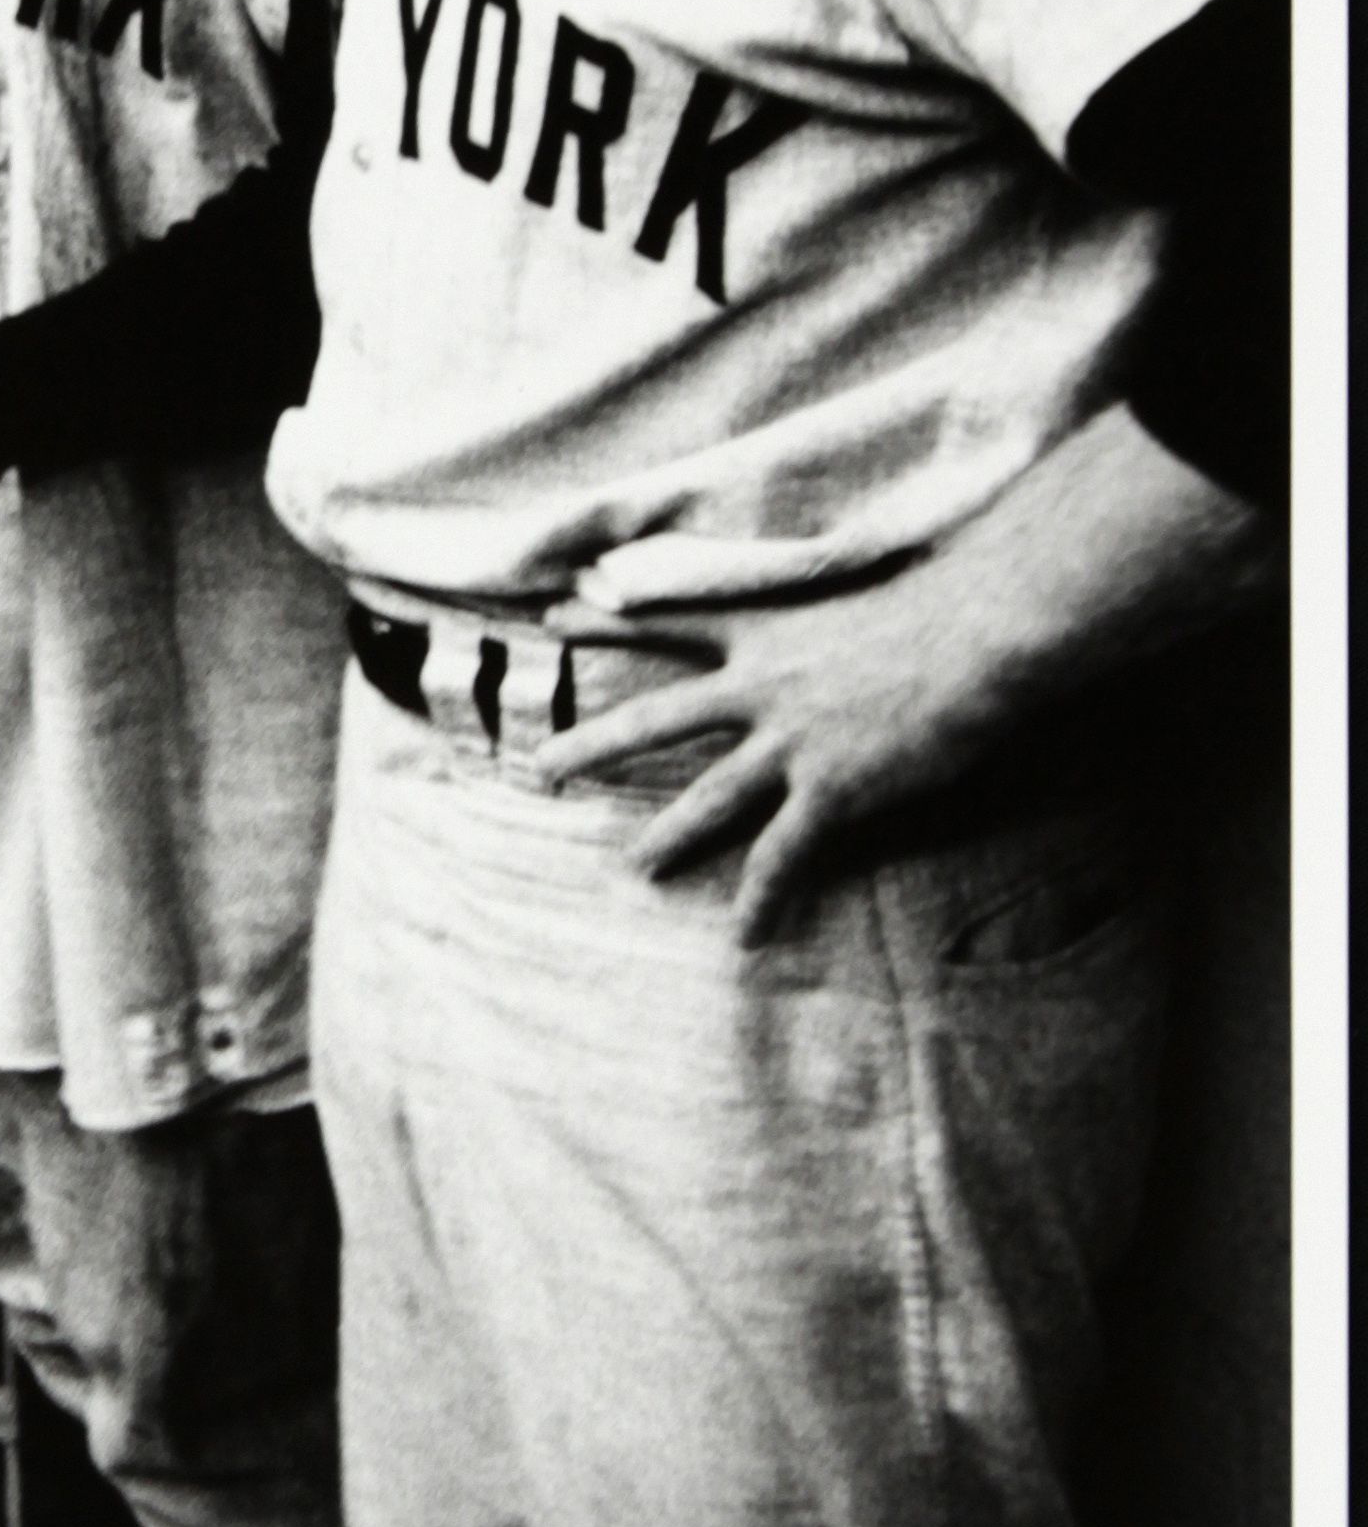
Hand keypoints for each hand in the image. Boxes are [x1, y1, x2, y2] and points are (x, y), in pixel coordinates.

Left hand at [529, 579, 1018, 945]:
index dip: (608, 617)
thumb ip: (833, 611)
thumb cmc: (946, 601)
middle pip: (657, 717)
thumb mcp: (865, 588)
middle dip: (596, 743)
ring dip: (669, 835)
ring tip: (634, 866)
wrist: (982, 633)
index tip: (553, 616)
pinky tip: (746, 938)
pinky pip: (784, 854)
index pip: (667, 617)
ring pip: (710, 796)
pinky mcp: (832, 787)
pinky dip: (762, 898)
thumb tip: (847, 609)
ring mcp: (792, 739)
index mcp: (768, 628)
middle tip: (543, 766)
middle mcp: (764, 684)